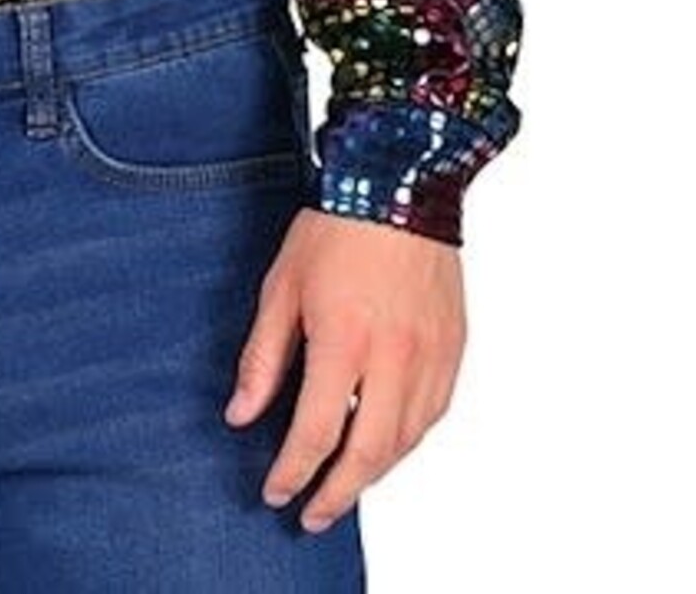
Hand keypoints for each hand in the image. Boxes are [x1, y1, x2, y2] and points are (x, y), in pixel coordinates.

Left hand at [224, 206, 464, 531]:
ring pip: (405, 441)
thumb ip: (263, 357)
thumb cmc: (336, 227)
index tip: (276, 492)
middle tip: (313, 514)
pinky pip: (433, 415)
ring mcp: (430, 355)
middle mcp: (394, 356)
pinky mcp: (454, 348)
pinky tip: (386, 445)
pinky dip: (407, 441)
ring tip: (343, 486)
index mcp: (344, 339)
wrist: (400, 181)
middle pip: (368, 453)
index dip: (293, 472)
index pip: (316, 431)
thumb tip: (241, 414)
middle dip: (336, 494)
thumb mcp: (281, 286)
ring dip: (373, 473)